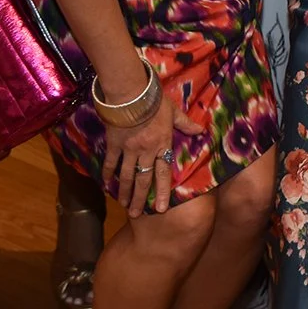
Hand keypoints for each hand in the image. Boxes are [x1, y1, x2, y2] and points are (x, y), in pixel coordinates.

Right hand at [101, 90, 200, 217]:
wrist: (132, 93)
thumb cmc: (155, 101)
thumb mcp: (173, 111)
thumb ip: (186, 124)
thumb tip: (201, 131)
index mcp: (162, 144)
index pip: (163, 173)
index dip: (161, 192)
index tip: (159, 209)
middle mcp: (146, 151)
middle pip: (143, 179)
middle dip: (139, 199)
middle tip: (135, 215)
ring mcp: (129, 149)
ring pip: (126, 175)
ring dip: (124, 191)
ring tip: (123, 205)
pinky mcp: (115, 144)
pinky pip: (111, 162)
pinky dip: (108, 173)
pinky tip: (106, 183)